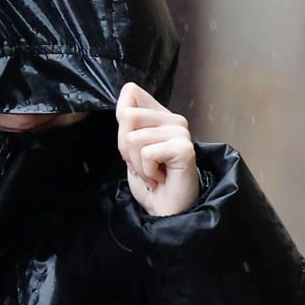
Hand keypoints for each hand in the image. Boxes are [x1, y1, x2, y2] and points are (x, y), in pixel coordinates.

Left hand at [117, 82, 199, 216]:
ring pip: (134, 137)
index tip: (134, 146)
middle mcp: (174, 119)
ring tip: (153, 172)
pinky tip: (160, 178)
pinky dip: (147, 171)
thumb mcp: (130, 150)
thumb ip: (127, 126)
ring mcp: (181, 133)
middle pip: (127, 115)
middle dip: (125, 148)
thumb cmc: (150, 183)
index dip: (121, 121)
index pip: (131, 92)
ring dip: (137, 163)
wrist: (166, 211)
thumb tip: (124, 110)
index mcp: (161, 116)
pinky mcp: (184, 148)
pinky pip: (147, 153)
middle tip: (143, 164)